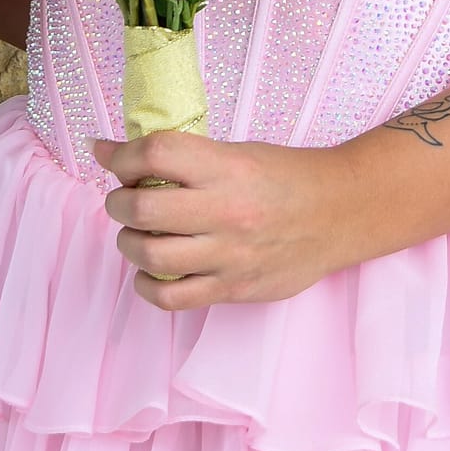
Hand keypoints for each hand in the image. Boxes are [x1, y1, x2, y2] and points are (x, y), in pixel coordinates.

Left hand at [93, 131, 354, 311]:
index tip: (109, 155)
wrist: (340, 213)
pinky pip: (171, 298)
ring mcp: (230, 255)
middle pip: (142, 208)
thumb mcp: (239, 152)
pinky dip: (147, 285)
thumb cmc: (287, 177)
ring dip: (128, 242)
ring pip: (150, 255)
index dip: (120, 154)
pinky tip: (151, 271)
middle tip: (124, 199)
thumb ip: (186, 158)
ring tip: (137, 234)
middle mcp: (226, 211)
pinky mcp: (234, 288)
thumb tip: (121, 153)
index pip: (155, 154)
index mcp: (226, 167)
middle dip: (118, 202)